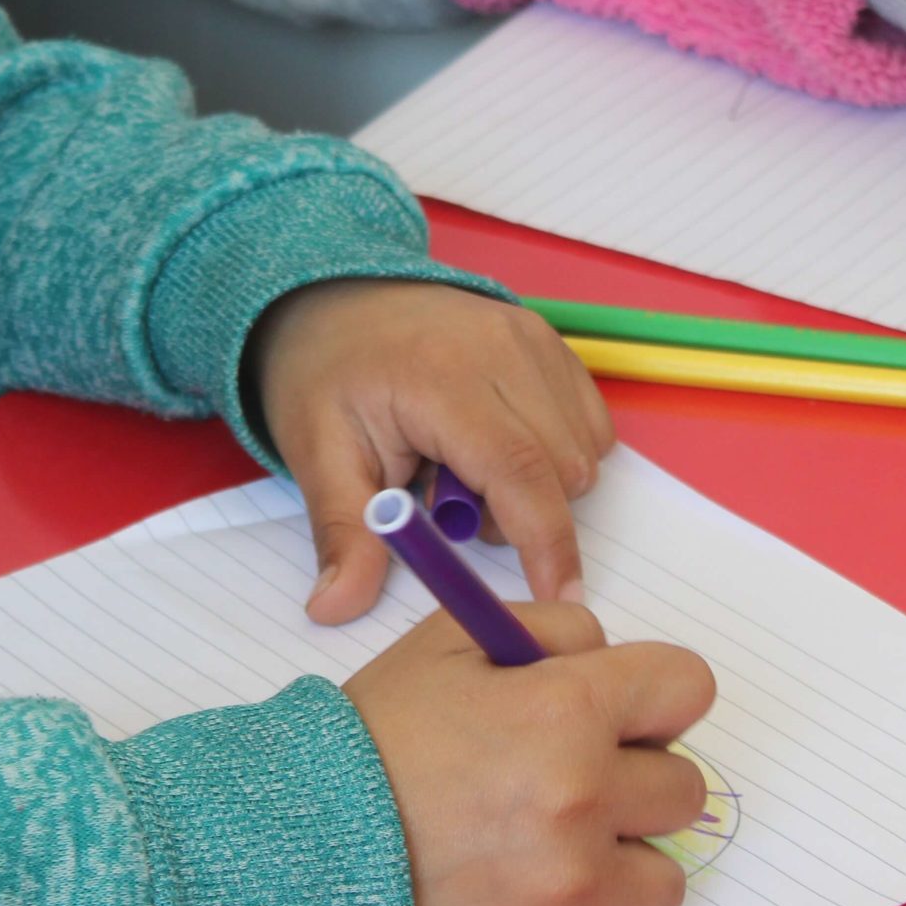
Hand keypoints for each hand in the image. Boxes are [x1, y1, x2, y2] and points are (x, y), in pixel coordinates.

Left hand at [251, 279, 612, 623]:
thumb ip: (343, 535)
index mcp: (441, 377)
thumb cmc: (324, 373)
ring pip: (583, 449)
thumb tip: (333, 609)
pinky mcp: (550, 340)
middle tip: (444, 499)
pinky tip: (494, 443)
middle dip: (520, 513)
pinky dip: (556, 452)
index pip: (520, 471)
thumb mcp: (317, 455)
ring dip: (538, 483)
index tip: (557, 599)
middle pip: (563, 468)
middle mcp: (503, 348)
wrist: (332, 296)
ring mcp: (533, 338)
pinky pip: (588, 421)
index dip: (546, 544)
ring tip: (462, 465)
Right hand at [345, 603, 716, 905]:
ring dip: (619, 860)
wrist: (301, 844)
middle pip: (685, 787)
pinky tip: (509, 886)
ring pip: (663, 876)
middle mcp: (582, 800)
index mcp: (564, 711)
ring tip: (550, 845)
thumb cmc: (374, 740)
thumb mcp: (446, 642)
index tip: (626, 711)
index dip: (655, 694)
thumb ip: (545, 628)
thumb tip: (605, 654)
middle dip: (634, 776)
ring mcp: (569, 888)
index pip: (687, 687)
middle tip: (569, 778)